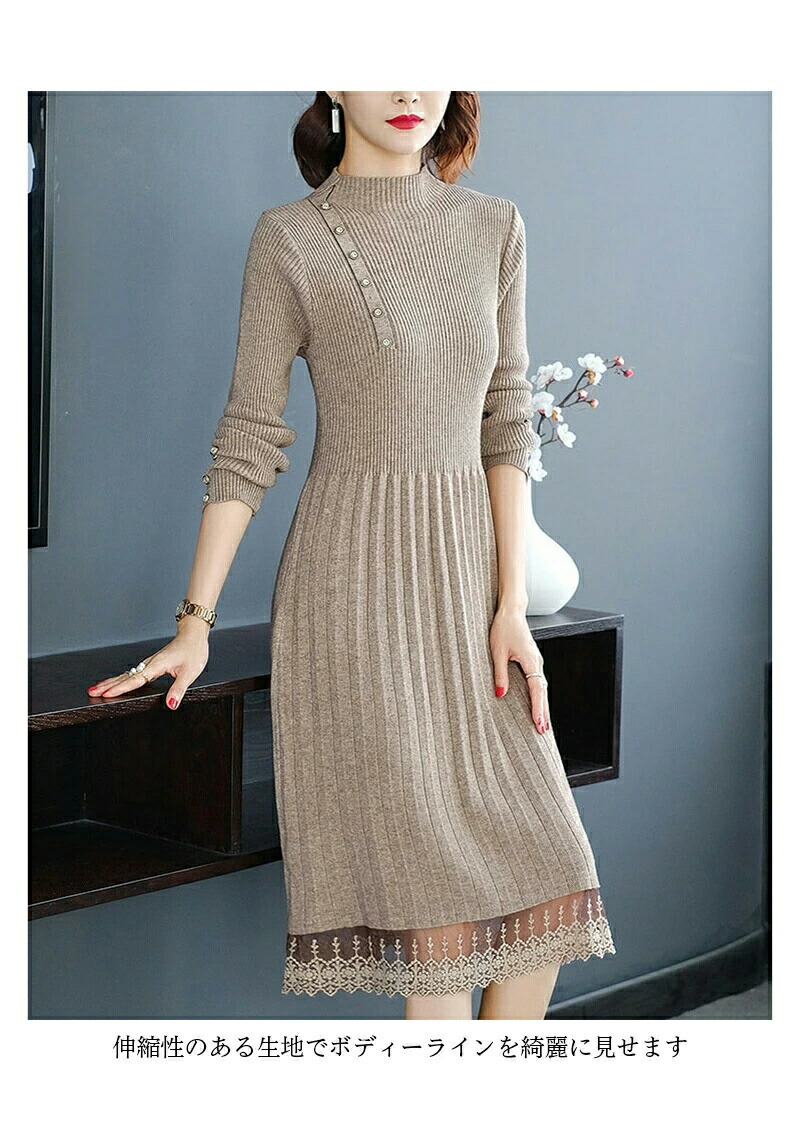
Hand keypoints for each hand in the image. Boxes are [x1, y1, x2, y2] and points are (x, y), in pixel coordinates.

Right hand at [86, 617, 209, 709]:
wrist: (193, 635)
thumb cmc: (193, 651)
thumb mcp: (189, 673)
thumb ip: (178, 689)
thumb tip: (170, 704)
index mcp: (157, 665)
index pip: (136, 679)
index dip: (120, 688)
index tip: (107, 693)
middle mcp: (150, 663)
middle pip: (125, 676)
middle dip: (108, 684)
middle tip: (91, 691)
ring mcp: (149, 663)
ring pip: (127, 674)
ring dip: (111, 681)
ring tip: (97, 688)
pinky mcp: (152, 663)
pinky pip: (132, 672)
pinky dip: (121, 678)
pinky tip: (116, 682)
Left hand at [489, 605, 550, 734]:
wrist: (511, 611)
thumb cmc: (503, 628)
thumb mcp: (497, 652)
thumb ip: (500, 674)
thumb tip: (500, 694)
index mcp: (530, 661)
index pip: (537, 690)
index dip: (538, 708)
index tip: (538, 723)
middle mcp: (537, 662)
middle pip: (543, 692)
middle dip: (544, 712)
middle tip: (543, 732)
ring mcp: (536, 661)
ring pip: (542, 688)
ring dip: (543, 705)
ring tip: (542, 724)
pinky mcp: (532, 660)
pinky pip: (538, 681)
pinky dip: (539, 695)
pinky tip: (537, 704)